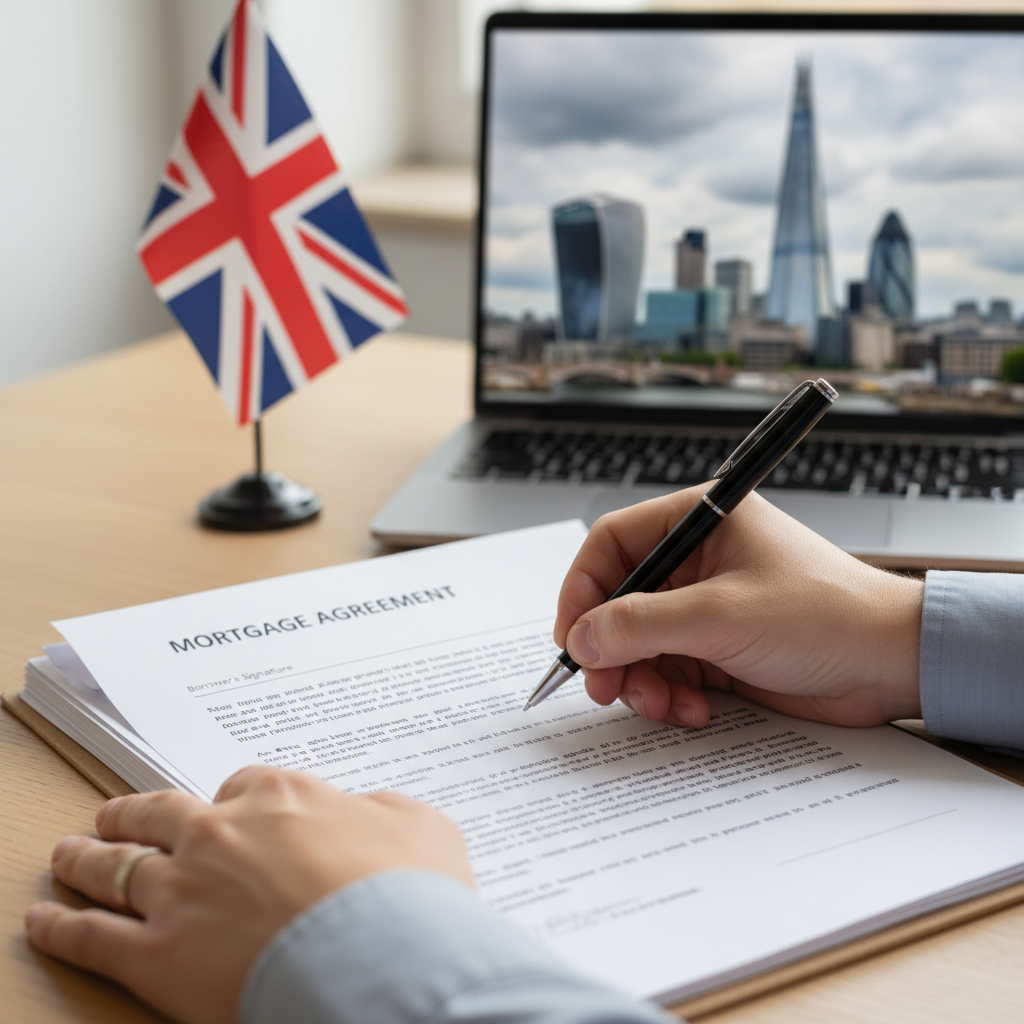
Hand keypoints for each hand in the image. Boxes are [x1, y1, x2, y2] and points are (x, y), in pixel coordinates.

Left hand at [25, 767, 472, 1023]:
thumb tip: (368, 810)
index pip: (241, 785)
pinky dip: (60, 927)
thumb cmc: (410, 892)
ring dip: (87, 858)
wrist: (379, 958)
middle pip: (162, 814)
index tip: (225, 811)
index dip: (229, 800)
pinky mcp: (157, 955)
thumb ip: (382, 808)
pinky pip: (91, 937)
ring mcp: (183, 890)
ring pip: (116, 865)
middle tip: (115, 816)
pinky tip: (42, 919)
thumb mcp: (420, 826)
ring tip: (69, 853)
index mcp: (282, 796)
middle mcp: (221, 833)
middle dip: (136, 814)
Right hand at [554, 487, 922, 729]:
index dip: (582, 590)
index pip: (611, 544)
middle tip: (606, 688)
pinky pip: (668, 671)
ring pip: (639, 644)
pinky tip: (694, 712)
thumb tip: (581, 637)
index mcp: (698, 522)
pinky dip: (669, 696)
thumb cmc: (826, 614)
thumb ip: (640, 625)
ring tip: (662, 705)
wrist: (890, 665)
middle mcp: (696, 560)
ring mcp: (706, 606)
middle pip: (620, 600)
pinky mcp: (718, 648)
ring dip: (641, 681)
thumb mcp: (719, 616)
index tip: (572, 637)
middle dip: (611, 649)